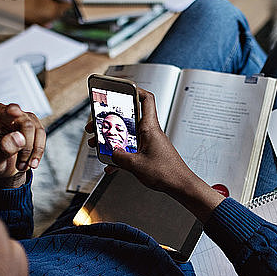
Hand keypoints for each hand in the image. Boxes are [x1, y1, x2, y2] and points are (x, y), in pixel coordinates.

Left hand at [0, 99, 45, 186]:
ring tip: (22, 166)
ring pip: (31, 125)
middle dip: (22, 140)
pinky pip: (41, 134)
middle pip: (17, 115)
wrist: (8, 167)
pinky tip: (31, 162)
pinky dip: (38, 151)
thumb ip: (2, 150)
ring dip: (30, 149)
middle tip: (21, 161)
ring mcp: (20, 118)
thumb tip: (18, 138)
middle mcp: (3, 115)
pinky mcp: (33, 124)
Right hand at [85, 88, 223, 221]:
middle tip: (96, 125)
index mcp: (150, 128)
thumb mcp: (136, 165)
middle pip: (128, 119)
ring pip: (127, 135)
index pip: (146, 99)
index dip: (134, 90)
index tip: (120, 89)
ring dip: (112, 139)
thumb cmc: (167, 173)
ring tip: (98, 145)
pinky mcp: (148, 154)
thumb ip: (120, 157)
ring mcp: (149, 143)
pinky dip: (119, 156)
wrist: (180, 186)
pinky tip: (111, 166)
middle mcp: (149, 133)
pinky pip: (130, 150)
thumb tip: (110, 151)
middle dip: (110, 120)